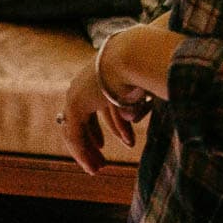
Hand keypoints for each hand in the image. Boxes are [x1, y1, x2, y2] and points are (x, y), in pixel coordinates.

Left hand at [58, 32, 150, 173]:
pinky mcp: (76, 105)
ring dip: (86, 151)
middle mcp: (83, 84)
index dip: (102, 127)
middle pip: (83, 119)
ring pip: (76, 130)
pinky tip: (92, 166)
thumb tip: (134, 116)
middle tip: (100, 156)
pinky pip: (75, 136)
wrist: (135, 55)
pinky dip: (82, 153)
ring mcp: (77, 94)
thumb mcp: (143, 86)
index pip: (95, 107)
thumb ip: (135, 102)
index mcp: (98, 77)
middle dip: (92, 140)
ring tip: (97, 167)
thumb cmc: (148, 65)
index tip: (107, 143)